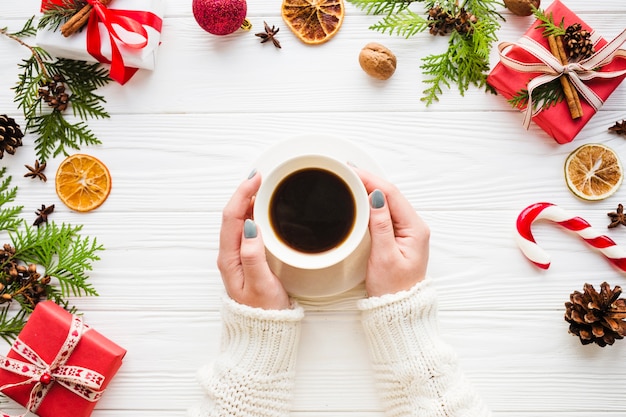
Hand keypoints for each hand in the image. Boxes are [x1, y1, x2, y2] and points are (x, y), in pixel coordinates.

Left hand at [216, 171, 290, 309]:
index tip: (257, 179)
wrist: (264, 333)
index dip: (243, 194)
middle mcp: (231, 255)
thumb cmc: (263, 312)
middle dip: (245, 193)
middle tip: (262, 177)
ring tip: (263, 188)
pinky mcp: (248, 261)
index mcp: (230, 258)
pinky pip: (248, 231)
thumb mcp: (260, 284)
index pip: (233, 217)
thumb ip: (254, 256)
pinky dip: (255, 215)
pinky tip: (265, 212)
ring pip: (241, 222)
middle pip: (234, 215)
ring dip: (249, 202)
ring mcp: (238, 257)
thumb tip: (251, 227)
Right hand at [355, 168, 429, 296]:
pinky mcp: (398, 236)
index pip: (391, 195)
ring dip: (369, 188)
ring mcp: (407, 231)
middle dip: (369, 180)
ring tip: (351, 178)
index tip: (352, 171)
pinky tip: (360, 197)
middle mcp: (414, 227)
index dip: (371, 180)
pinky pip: (385, 212)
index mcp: (415, 229)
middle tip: (346, 170)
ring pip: (387, 201)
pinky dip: (371, 201)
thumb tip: (376, 198)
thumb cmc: (393, 289)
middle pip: (390, 194)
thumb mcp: (384, 256)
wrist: (398, 309)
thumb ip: (381, 225)